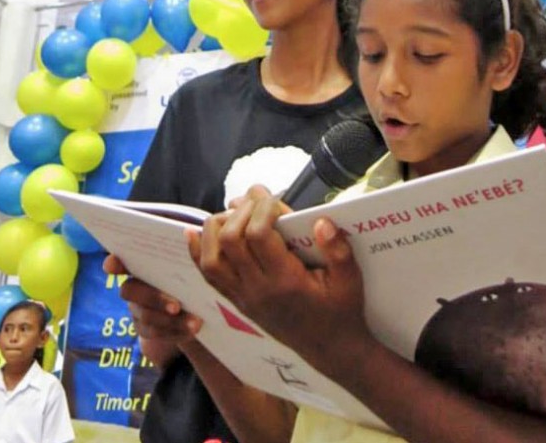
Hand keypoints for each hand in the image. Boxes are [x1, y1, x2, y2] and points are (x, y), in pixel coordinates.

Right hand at [102, 253, 201, 343]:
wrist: (197, 304)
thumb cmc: (192, 272)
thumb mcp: (192, 259)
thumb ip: (188, 247)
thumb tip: (193, 232)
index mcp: (141, 265)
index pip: (119, 261)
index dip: (113, 263)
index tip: (111, 265)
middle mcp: (133, 287)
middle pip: (131, 292)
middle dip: (154, 299)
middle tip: (176, 306)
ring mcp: (137, 310)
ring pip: (146, 316)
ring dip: (172, 320)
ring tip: (195, 321)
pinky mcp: (146, 329)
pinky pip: (156, 333)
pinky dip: (176, 332)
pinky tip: (193, 328)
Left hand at [188, 186, 373, 373]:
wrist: (329, 349)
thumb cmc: (342, 310)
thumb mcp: (350, 280)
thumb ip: (339, 250)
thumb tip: (322, 221)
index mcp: (286, 282)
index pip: (259, 235)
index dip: (262, 208)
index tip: (274, 197)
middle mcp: (258, 290)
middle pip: (230, 241)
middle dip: (241, 211)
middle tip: (257, 198)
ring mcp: (244, 298)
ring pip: (211, 259)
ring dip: (216, 228)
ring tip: (236, 212)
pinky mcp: (238, 302)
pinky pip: (208, 276)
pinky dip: (198, 251)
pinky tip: (195, 232)